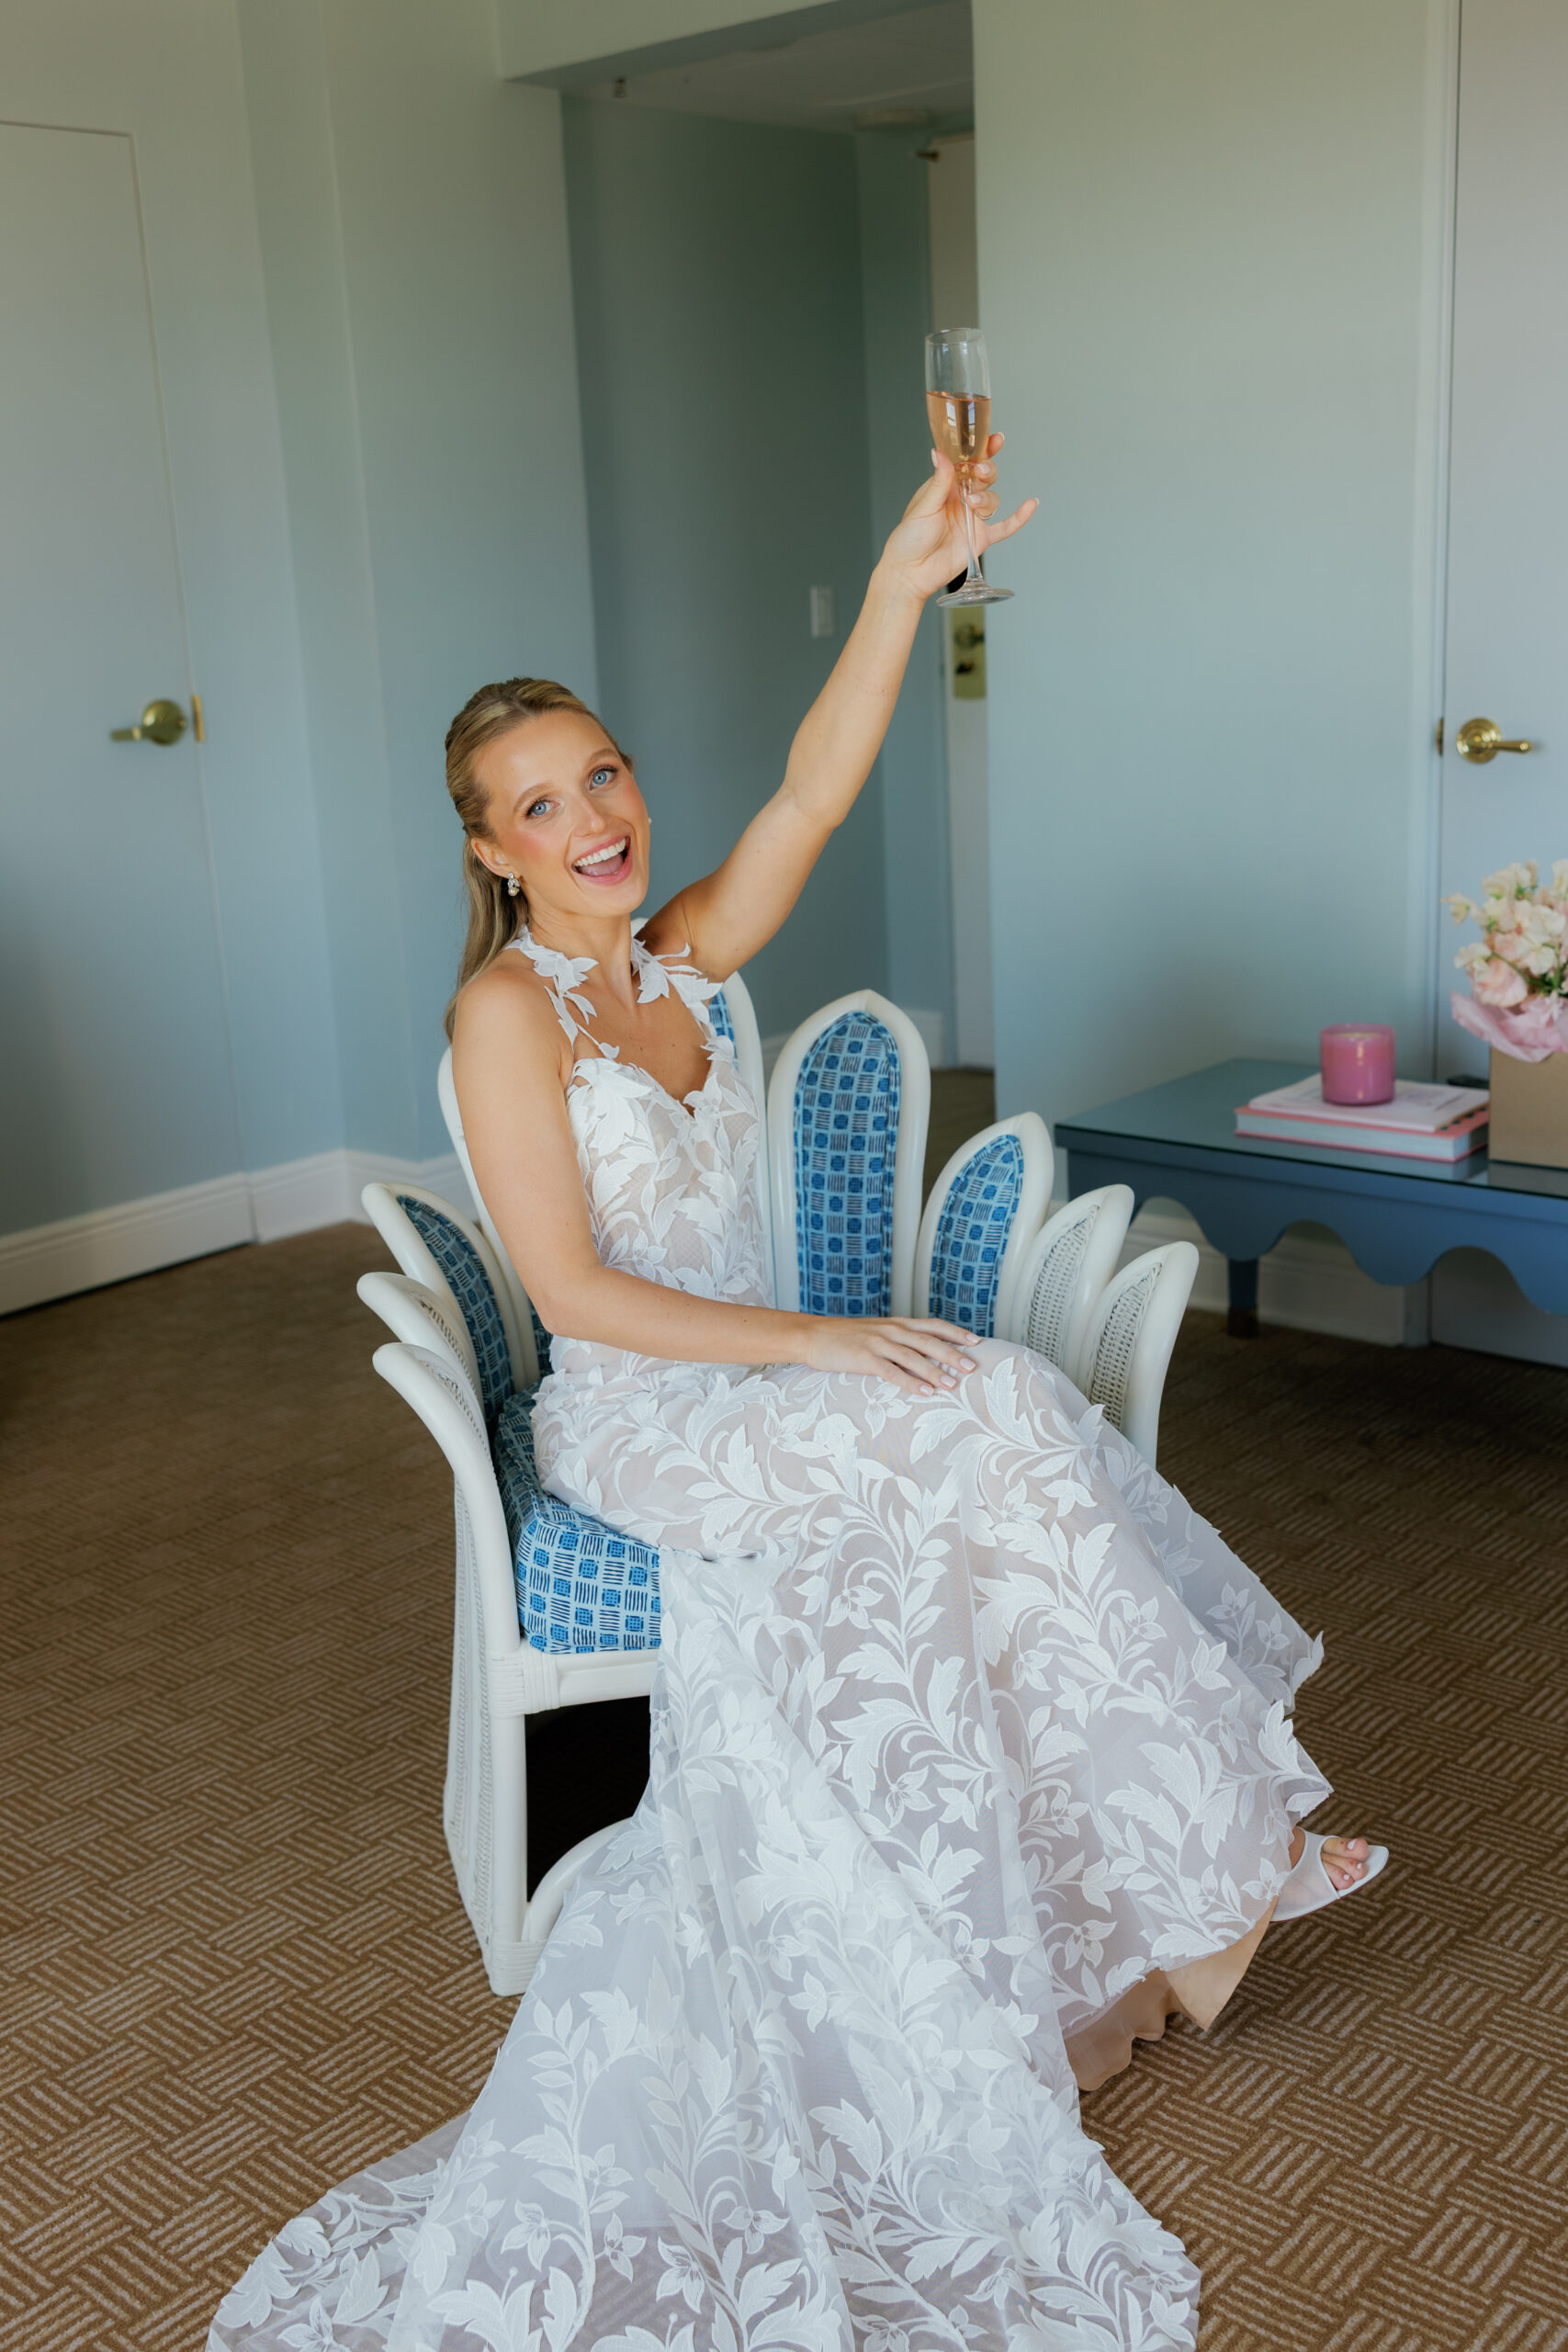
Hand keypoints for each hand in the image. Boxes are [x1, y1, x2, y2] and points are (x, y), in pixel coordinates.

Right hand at [797, 1314, 978, 1395]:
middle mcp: (891, 1330)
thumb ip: (899, 1341)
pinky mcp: (864, 1358)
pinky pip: (891, 1371)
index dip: (956, 1332)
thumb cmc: (845, 1338)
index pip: (933, 1325)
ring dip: (934, 1371)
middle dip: (952, 1354)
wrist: (813, 1335)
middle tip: (972, 1367)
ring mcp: (878, 1343)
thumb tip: (923, 1355)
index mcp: (896, 1323)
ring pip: (913, 1356)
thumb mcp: (876, 1333)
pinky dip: (910, 1382)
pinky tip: (924, 1392)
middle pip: (928, 1341)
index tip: (977, 1341)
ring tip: (952, 1385)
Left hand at [880, 435, 1036, 603]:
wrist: (910, 572)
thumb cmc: (909, 539)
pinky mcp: (980, 539)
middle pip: (985, 477)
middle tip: (980, 472)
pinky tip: (1030, 504)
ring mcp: (972, 519)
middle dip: (987, 470)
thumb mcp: (923, 506)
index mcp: (946, 487)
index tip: (994, 439)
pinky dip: (1019, 517)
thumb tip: (939, 452)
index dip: (982, 450)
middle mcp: (961, 500)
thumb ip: (939, 481)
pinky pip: (1005, 527)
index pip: (967, 463)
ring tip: (972, 504)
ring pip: (993, 499)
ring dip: (986, 497)